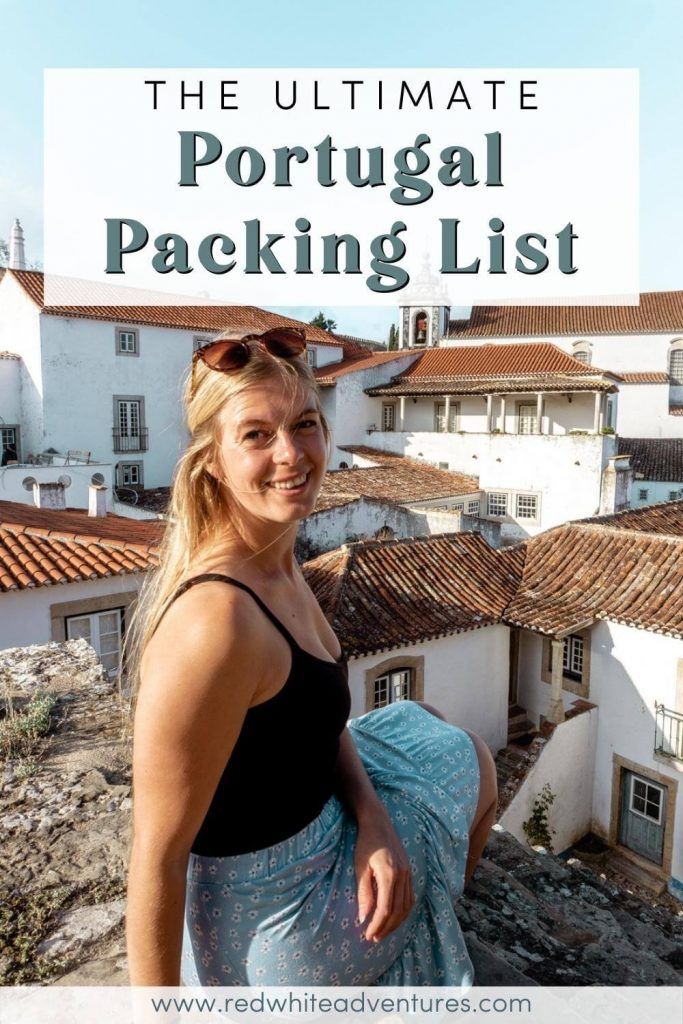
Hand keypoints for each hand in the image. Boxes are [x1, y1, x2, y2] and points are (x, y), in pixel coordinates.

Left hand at [354, 809, 414, 941]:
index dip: (377, 925)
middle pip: (398, 911)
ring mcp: (408, 873)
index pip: (385, 909)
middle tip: (374, 938)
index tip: (367, 935)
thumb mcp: (360, 868)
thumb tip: (363, 918)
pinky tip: (394, 916)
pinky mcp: (409, 871)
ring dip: (396, 922)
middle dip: (387, 927)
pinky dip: (403, 911)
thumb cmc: (366, 844)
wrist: (378, 822)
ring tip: (383, 931)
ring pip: (407, 906)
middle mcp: (403, 875)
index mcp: (390, 874)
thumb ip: (363, 894)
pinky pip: (410, 897)